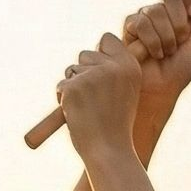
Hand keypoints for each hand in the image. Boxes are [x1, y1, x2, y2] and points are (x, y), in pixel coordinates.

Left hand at [56, 34, 147, 158]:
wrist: (108, 151)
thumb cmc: (115, 125)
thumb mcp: (125, 92)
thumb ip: (113, 70)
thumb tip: (91, 53)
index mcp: (130, 65)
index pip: (107, 39)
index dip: (99, 56)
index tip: (102, 77)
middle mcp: (113, 66)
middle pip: (85, 54)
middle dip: (84, 74)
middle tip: (94, 101)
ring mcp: (93, 75)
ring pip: (71, 69)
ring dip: (73, 87)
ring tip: (87, 110)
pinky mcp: (74, 86)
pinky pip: (61, 85)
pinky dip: (63, 100)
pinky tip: (77, 114)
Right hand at [123, 0, 190, 113]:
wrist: (160, 90)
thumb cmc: (180, 70)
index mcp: (183, 9)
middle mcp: (164, 9)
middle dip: (179, 21)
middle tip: (180, 41)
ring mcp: (145, 16)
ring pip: (156, 10)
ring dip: (166, 37)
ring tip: (166, 53)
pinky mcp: (130, 27)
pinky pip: (141, 23)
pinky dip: (152, 41)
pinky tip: (154, 54)